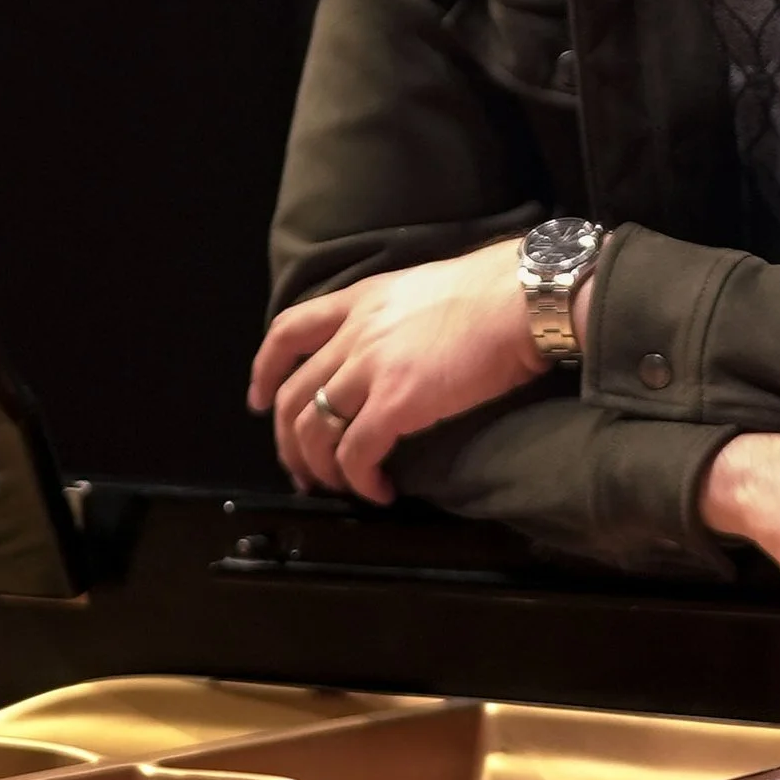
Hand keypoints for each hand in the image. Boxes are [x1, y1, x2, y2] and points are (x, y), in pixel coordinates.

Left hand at [249, 243, 544, 502]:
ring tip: (339, 487)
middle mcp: (354, 333)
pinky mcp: (395, 403)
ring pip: (313, 430)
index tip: (258, 401)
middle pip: (292, 396)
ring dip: (319, 469)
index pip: (288, 331)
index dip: (264, 371)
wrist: (521, 297)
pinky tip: (378, 490)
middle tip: (302, 470)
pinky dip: (359, 481)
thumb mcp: (421, 289)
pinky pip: (356, 454)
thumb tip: (395, 353)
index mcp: (360, 301)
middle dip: (288, 442)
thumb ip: (393, 318)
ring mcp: (370, 368)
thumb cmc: (492, 292)